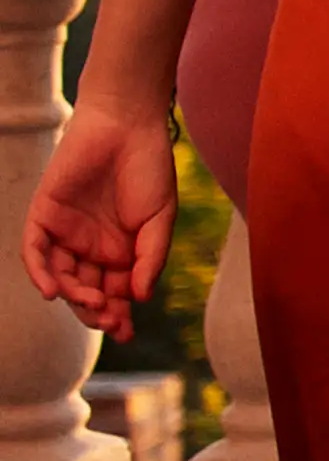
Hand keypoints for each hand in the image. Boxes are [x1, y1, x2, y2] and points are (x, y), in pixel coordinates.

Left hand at [18, 98, 173, 324]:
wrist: (126, 127)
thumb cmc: (150, 170)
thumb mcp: (160, 220)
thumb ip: (151, 258)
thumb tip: (140, 297)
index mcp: (120, 251)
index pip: (113, 293)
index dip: (117, 315)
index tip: (126, 333)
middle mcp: (90, 246)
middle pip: (85, 290)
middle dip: (96, 311)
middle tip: (110, 322)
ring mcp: (65, 232)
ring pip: (60, 276)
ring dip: (73, 296)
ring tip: (92, 304)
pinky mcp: (43, 215)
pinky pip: (36, 252)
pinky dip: (41, 272)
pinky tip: (52, 290)